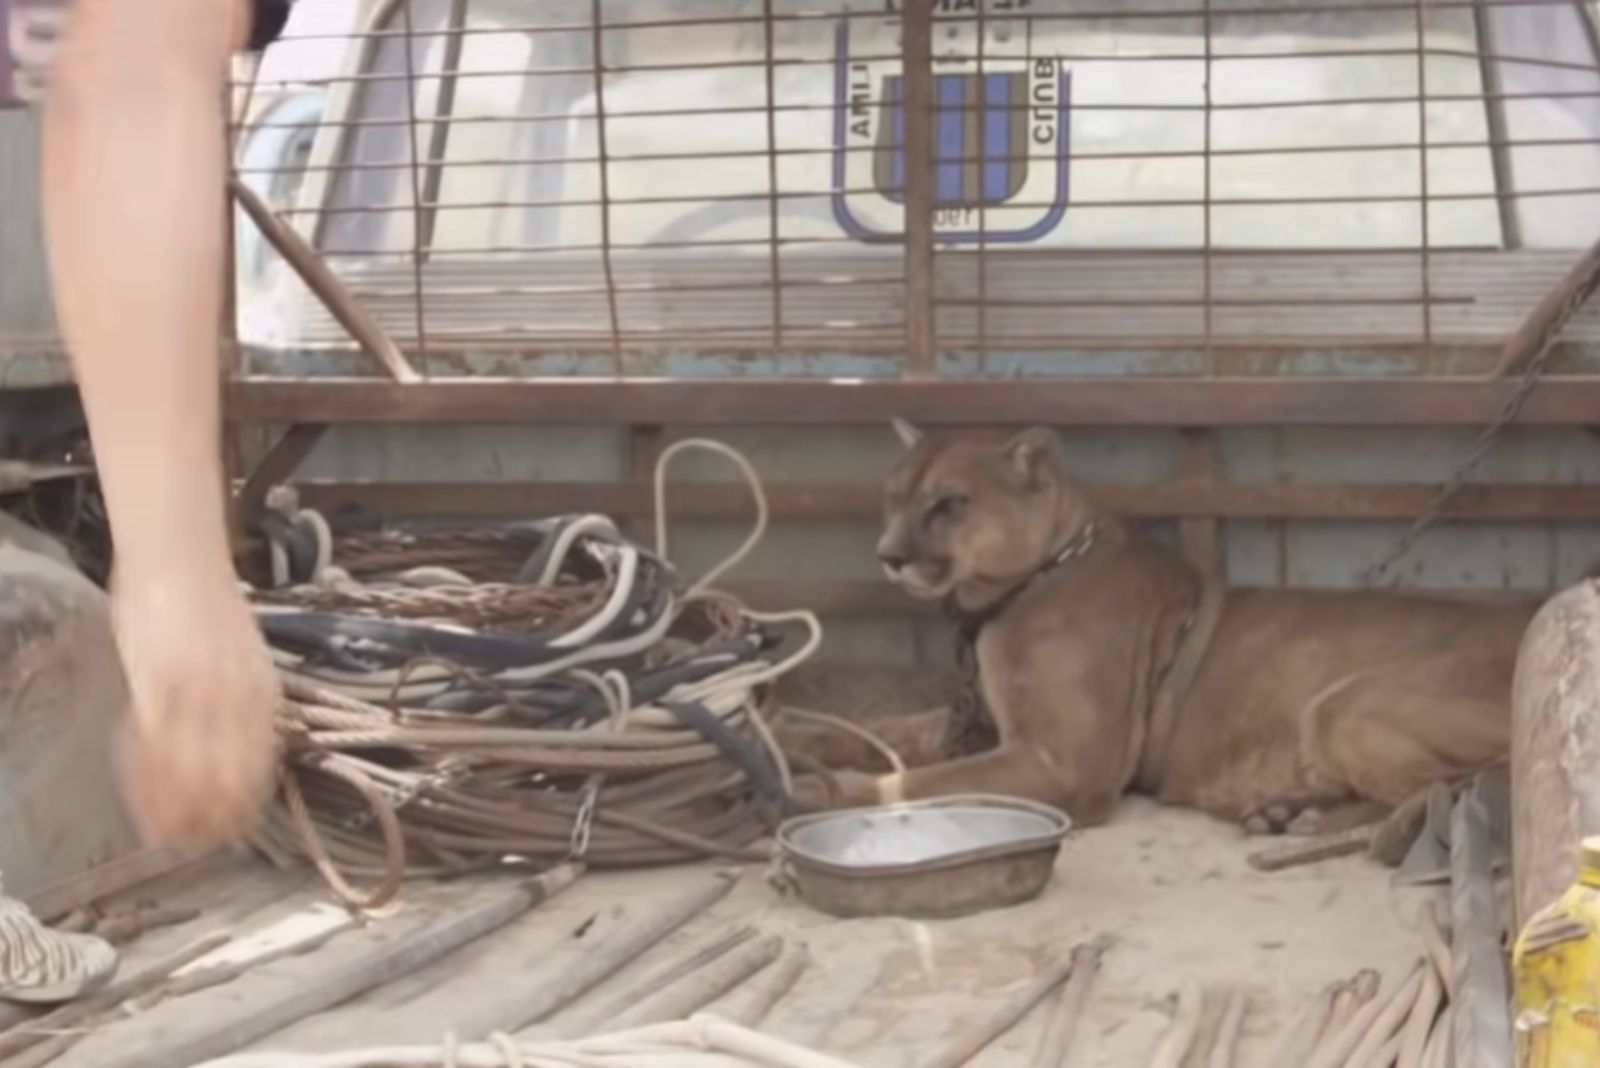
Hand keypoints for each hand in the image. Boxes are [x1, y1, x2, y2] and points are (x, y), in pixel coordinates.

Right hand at [110, 562, 280, 847]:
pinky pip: (153, 751)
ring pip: (190, 775)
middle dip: (213, 819)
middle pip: (230, 781)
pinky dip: (147, 781)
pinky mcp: (159, 688)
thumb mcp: (245, 661)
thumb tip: (240, 750)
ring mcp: (199, 696)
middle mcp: (240, 700)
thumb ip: (244, 704)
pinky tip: (141, 798)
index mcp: (266, 694)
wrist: (180, 559)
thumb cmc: (209, 607)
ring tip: (164, 836)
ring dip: (176, 811)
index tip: (231, 831)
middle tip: (193, 843)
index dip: (245, 807)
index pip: (261, 768)